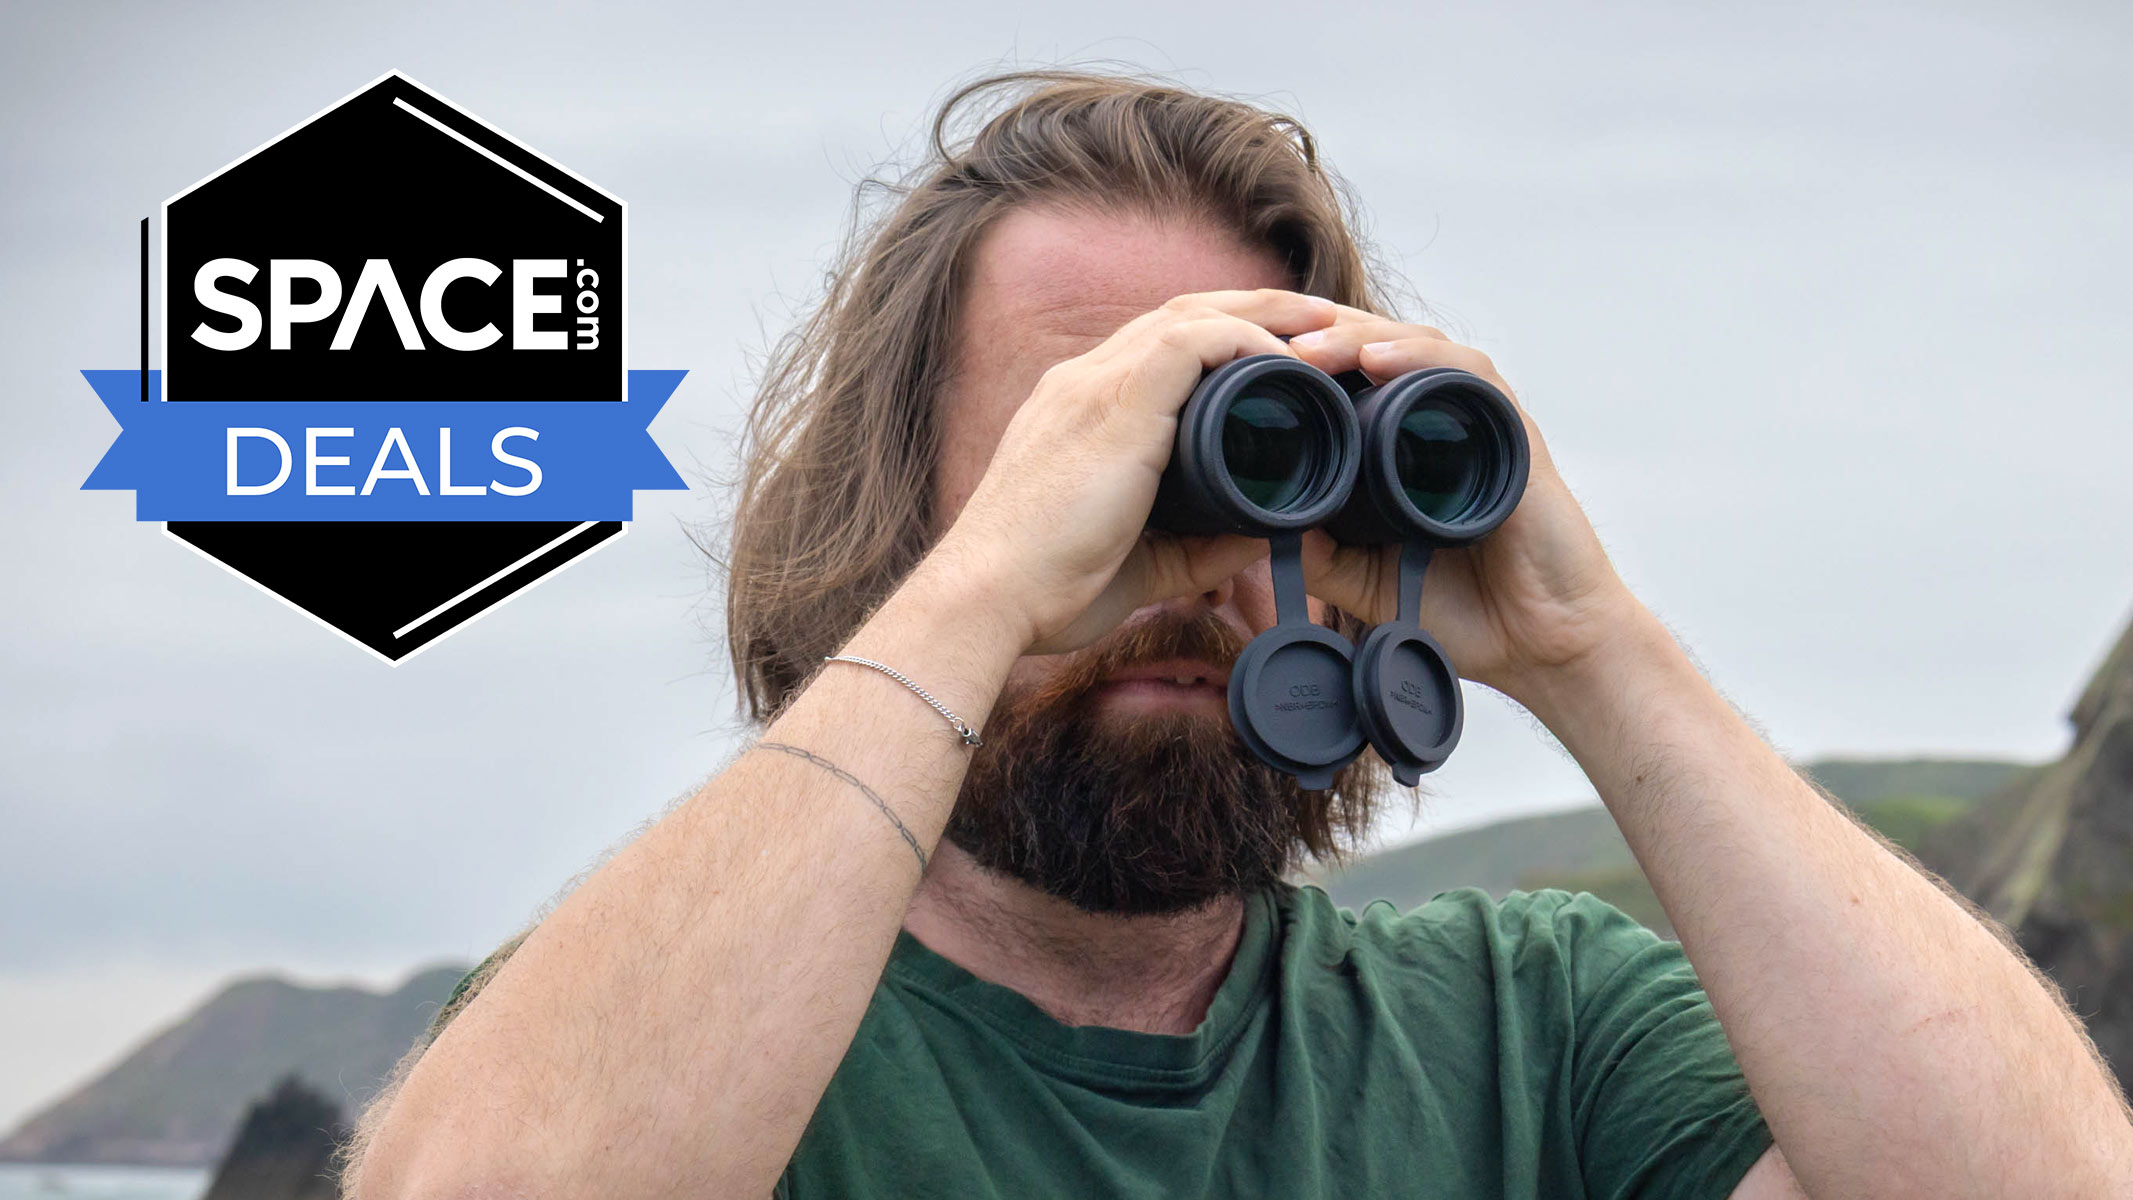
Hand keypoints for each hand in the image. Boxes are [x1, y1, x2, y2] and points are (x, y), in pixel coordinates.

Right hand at [929, 289, 1339, 655]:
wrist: (988, 598)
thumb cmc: (1048, 590)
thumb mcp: (1142, 564)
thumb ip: (1200, 548)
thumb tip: (1262, 536)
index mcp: (1081, 410)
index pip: (1160, 347)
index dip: (1225, 338)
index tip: (1283, 354)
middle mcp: (1083, 382)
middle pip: (1181, 314)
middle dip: (1256, 307)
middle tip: (1321, 318)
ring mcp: (1093, 387)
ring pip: (1190, 315)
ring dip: (1262, 313)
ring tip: (1322, 324)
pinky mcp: (1112, 406)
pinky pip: (1190, 343)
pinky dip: (1244, 341)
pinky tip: (1284, 359)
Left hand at [1286, 309, 1641, 695]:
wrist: (1541, 647)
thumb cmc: (1467, 612)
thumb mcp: (1369, 584)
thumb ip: (1322, 556)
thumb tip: (1260, 524)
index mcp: (1405, 449)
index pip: (1351, 381)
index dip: (1303, 365)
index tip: (1246, 371)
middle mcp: (1442, 424)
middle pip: (1378, 349)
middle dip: (1321, 339)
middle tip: (1265, 346)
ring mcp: (1480, 424)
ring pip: (1419, 348)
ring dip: (1362, 338)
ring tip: (1311, 349)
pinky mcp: (1515, 434)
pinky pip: (1470, 375)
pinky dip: (1424, 358)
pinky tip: (1380, 359)